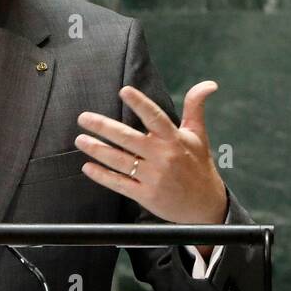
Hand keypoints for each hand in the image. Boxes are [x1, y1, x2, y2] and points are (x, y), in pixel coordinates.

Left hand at [75, 82, 227, 225]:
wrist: (205, 206)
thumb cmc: (198, 166)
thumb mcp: (198, 135)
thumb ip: (195, 108)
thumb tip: (209, 84)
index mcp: (174, 139)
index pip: (155, 117)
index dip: (140, 103)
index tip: (123, 91)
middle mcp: (163, 156)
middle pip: (128, 138)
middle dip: (103, 127)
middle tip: (83, 118)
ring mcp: (154, 177)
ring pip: (119, 161)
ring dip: (97, 150)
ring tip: (80, 140)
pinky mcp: (146, 195)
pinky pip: (119, 183)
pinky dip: (102, 176)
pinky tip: (88, 167)